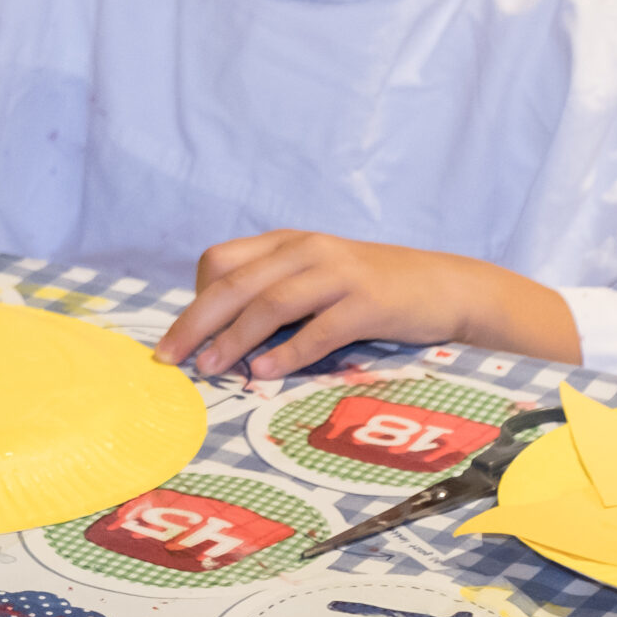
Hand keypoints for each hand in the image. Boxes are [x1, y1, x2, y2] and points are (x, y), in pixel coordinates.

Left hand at [152, 230, 580, 378]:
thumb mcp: (316, 279)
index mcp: (287, 243)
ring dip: (234, 339)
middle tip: (169, 357)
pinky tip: (264, 374)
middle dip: (196, 321)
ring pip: (270, 303)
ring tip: (211, 368)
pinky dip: (287, 353)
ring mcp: (339, 273)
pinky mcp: (369, 302)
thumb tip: (220, 335)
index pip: (220, 261)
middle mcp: (307, 250)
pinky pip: (319, 328)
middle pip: (234, 283)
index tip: (184, 336)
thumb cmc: (372, 290)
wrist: (447, 286)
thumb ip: (274, 294)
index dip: (196, 298)